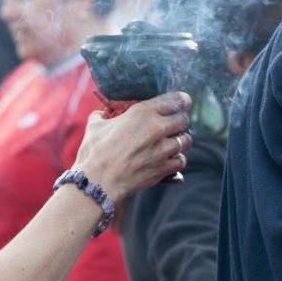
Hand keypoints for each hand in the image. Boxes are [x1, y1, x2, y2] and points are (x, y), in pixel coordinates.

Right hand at [74, 91, 191, 199]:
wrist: (98, 181)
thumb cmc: (94, 152)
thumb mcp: (95, 126)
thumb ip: (103, 116)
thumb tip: (102, 114)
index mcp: (142, 112)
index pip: (173, 100)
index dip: (181, 100)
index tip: (184, 101)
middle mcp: (157, 128)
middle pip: (183, 119)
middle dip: (180, 121)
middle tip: (175, 124)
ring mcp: (162, 149)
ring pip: (186, 140)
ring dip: (181, 141)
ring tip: (174, 143)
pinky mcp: (164, 168)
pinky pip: (181, 161)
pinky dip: (177, 160)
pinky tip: (170, 160)